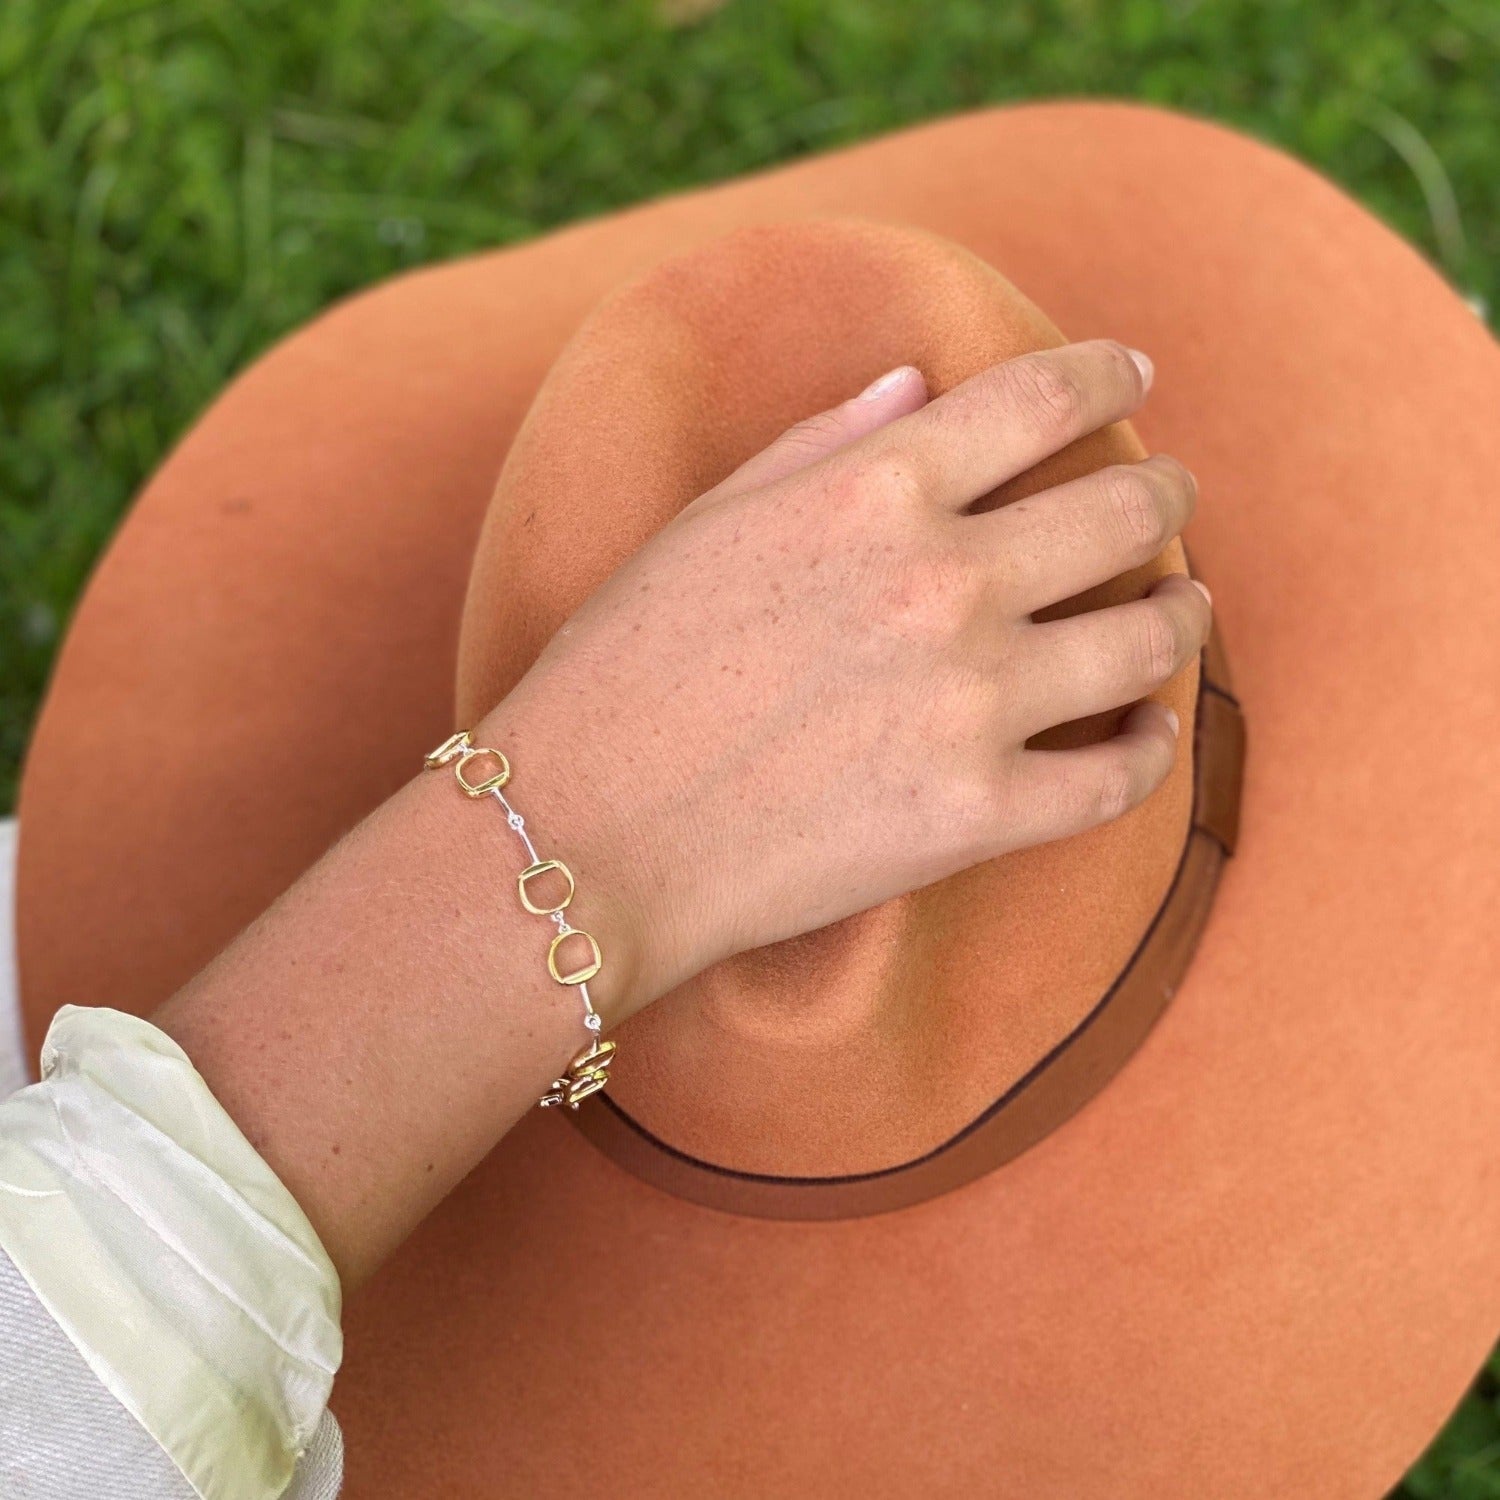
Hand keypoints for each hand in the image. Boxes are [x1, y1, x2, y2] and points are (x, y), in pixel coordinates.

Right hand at [484, 341, 1209, 1022]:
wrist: (585, 834)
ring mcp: (971, 704)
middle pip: (1124, 510)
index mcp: (875, 491)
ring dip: (1181, 617)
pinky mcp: (978, 817)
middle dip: (1167, 492)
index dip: (1109, 374)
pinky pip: (1119, 779)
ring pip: (1148, 641)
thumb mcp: (707, 522)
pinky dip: (1150, 750)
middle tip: (1174, 495)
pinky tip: (1148, 732)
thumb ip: (824, 442)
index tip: (1134, 373)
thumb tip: (919, 386)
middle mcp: (944, 582)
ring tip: (1181, 610)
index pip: (1043, 398)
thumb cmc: (624, 669)